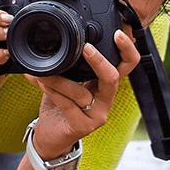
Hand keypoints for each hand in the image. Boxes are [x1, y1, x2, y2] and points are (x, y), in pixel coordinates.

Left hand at [25, 28, 140, 158]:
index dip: (127, 48)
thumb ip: (64, 63)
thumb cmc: (59, 106)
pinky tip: (41, 83)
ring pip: (81, 92)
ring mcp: (97, 114)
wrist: (50, 136)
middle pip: (113, 77)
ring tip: (43, 71)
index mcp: (105, 84)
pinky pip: (68, 105)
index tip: (117, 33)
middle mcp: (106, 99)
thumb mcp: (65, 80)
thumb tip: (47, 40)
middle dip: (99, 60)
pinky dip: (53, 91)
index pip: (126, 64)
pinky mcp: (82, 126)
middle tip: (86, 47)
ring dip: (59, 79)